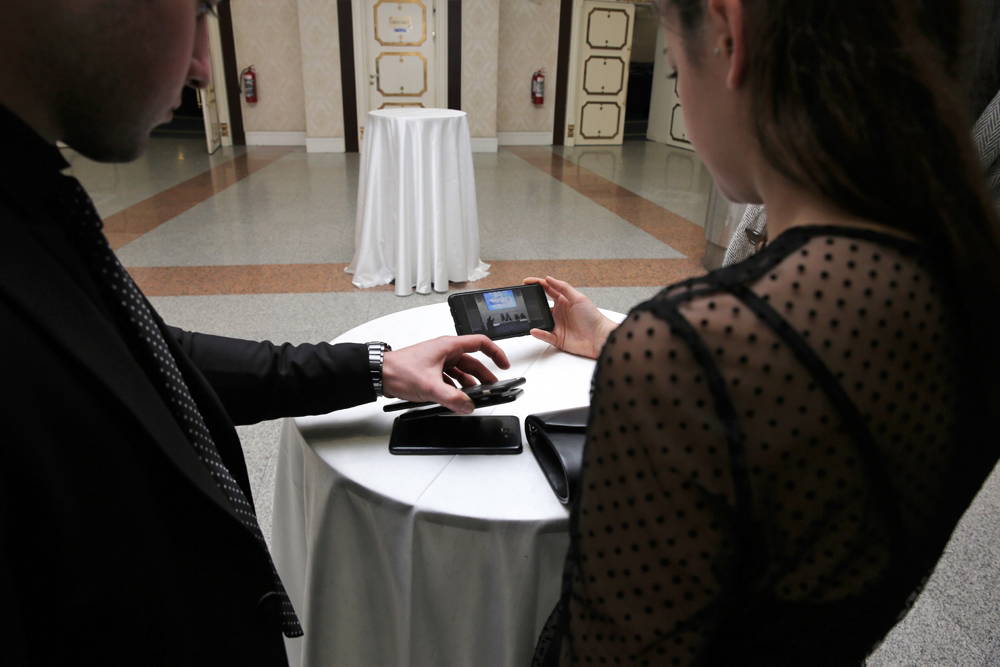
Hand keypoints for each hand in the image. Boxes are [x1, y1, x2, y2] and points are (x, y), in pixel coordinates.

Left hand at [381, 335, 510, 413]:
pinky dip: (456, 387)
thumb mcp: (429, 386)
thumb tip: (468, 405)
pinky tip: (456, 398)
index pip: (480, 343)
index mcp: (448, 346)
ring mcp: (437, 361)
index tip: (504, 365)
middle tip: (491, 388)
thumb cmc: (399, 370)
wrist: (379, 374)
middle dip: (483, 375)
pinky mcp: (431, 370)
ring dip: (469, 384)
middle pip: (472, 361)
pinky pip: (450, 378)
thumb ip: (451, 397)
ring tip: (475, 397)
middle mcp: (444, 351)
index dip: (496, 353)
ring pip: (461, 371)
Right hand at [523, 276, 616, 359]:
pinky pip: (544, 335)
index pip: (547, 290)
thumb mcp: (578, 298)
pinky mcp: (557, 338)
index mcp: (564, 301)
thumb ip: (563, 287)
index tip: (526, 282)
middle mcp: (559, 312)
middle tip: (523, 298)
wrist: (600, 338)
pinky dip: (539, 333)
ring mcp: (558, 325)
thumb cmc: (593, 317)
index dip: (537, 284)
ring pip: (541, 321)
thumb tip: (548, 278)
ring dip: (534, 319)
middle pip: (541, 305)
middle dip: (531, 302)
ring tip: (527, 315)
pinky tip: (535, 330)